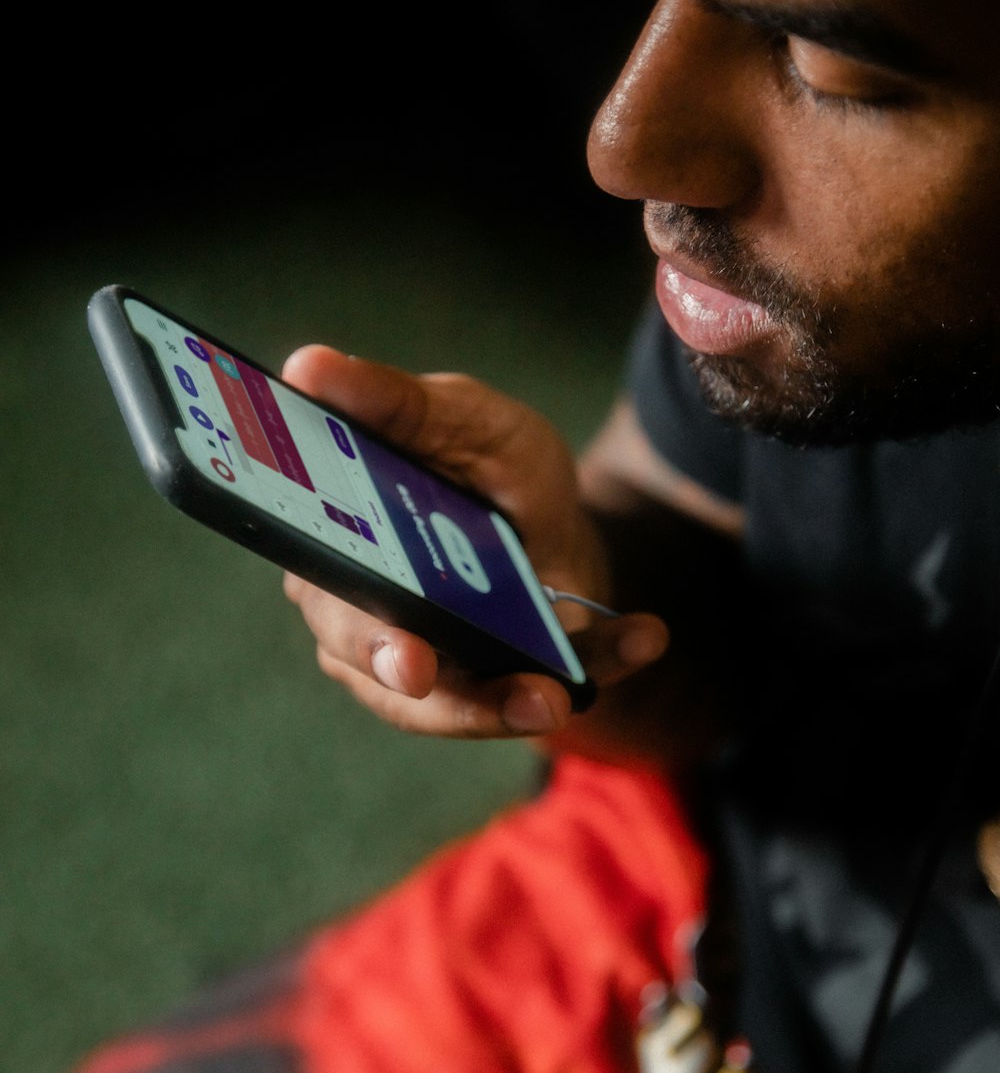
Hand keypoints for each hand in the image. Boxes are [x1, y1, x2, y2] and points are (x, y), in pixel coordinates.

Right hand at [281, 346, 667, 738]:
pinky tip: (644, 636)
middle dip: (407, 673)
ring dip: (501, 704)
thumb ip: (396, 403)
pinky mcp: (491, 685)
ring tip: (558, 694)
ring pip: (444, 705)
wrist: (550, 512)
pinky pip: (534, 691)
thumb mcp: (459, 416)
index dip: (353, 625)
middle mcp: (359, 616)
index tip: (397, 653)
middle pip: (370, 659)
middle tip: (429, 677)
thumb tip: (308, 367)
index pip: (324, 588)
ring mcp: (424, 664)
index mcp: (332, 544)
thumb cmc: (484, 460)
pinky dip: (593, 666)